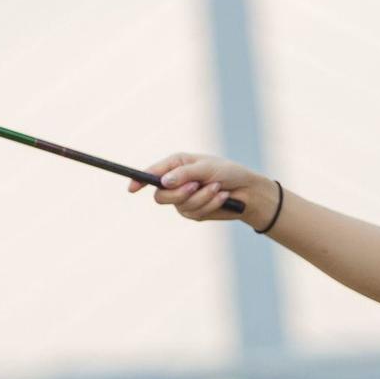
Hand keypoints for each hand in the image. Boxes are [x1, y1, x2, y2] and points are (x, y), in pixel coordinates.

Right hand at [132, 153, 270, 221]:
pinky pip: (195, 213)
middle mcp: (176, 182)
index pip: (152, 173)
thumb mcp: (206, 167)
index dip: (139, 180)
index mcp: (176, 165)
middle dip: (180, 193)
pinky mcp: (194, 213)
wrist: (247, 191)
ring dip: (202, 197)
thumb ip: (184, 174)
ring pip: (180, 206)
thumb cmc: (227, 172)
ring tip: (217, 187)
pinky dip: (210, 203)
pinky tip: (222, 196)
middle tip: (196, 185)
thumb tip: (163, 182)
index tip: (132, 188)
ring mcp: (183, 200)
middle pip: (161, 196)